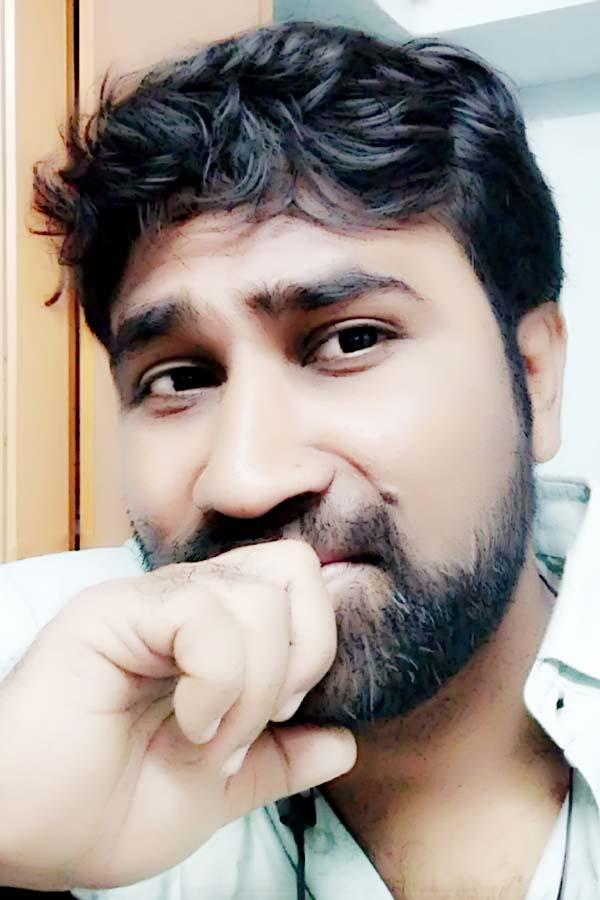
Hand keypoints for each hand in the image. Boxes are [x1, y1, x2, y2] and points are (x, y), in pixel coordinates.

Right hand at [0, 540, 355, 889]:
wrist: (24, 837)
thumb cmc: (105, 810)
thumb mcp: (217, 792)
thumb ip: (280, 762)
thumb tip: (344, 743)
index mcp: (213, 632)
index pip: (299, 587)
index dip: (314, 649)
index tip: (281, 716)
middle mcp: (186, 602)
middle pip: (295, 571)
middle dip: (302, 654)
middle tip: (257, 719)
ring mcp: (151, 601)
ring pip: (260, 597)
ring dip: (254, 686)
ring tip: (209, 736)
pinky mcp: (116, 610)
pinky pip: (207, 615)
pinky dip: (219, 681)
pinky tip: (190, 721)